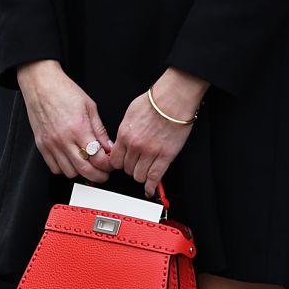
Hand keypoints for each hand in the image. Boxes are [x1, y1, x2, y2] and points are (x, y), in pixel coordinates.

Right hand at [16, 60, 112, 182]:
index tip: (111, 163)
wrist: (41, 85)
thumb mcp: (90, 107)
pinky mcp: (42, 146)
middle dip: (98, 175)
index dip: (108, 165)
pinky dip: (65, 169)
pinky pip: (54, 168)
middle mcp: (63, 140)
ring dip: (81, 172)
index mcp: (78, 129)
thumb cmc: (64, 91)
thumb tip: (109, 147)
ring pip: (69, 173)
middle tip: (104, 172)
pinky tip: (72, 160)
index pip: (98, 159)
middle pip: (85, 171)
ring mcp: (51, 145)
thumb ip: (100, 130)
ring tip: (88, 164)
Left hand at [111, 69, 206, 197]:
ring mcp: (150, 152)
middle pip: (126, 169)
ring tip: (145, 170)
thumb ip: (125, 130)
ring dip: (141, 175)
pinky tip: (150, 190)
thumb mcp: (130, 113)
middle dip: (130, 168)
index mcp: (125, 134)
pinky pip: (154, 177)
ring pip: (139, 176)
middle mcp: (135, 145)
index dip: (119, 163)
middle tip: (136, 165)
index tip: (122, 164)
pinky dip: (151, 187)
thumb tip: (123, 142)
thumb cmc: (155, 101)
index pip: (115, 160)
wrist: (173, 99)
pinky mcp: (165, 156)